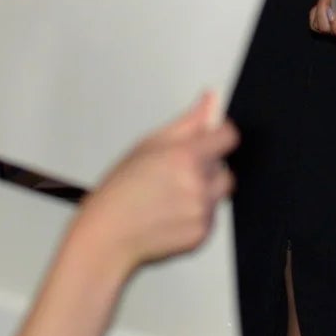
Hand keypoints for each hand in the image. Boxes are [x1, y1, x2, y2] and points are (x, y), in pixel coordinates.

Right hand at [82, 94, 238, 270]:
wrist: (107, 236)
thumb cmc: (119, 191)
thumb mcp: (148, 145)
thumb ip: (187, 122)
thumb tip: (210, 99)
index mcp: (185, 157)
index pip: (228, 136)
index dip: (218, 136)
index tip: (209, 140)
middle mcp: (198, 184)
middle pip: (224, 166)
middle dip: (206, 167)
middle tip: (174, 175)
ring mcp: (202, 211)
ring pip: (218, 192)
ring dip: (203, 191)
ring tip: (169, 196)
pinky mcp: (202, 233)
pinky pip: (211, 216)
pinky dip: (196, 214)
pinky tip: (169, 214)